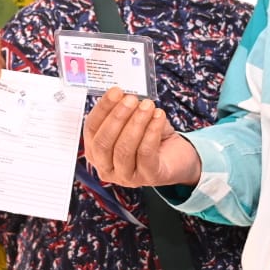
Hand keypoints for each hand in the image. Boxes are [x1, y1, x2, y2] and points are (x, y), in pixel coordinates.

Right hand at [82, 88, 200, 187]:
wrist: (177, 157)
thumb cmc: (150, 137)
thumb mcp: (134, 121)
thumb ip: (125, 110)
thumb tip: (123, 94)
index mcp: (96, 151)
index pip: (92, 129)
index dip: (102, 109)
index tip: (115, 91)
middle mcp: (107, 167)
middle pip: (103, 143)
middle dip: (117, 117)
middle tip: (131, 99)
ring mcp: (126, 177)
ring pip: (123, 149)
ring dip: (136, 123)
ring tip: (147, 105)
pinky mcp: (149, 177)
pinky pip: (145, 154)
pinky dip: (151, 132)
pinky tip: (158, 116)